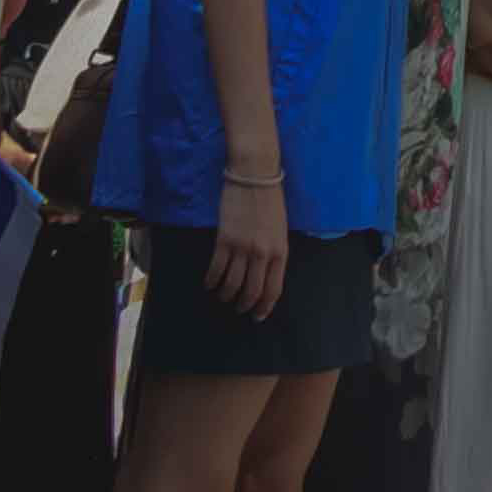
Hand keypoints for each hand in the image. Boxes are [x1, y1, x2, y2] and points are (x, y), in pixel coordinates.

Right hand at [210, 172, 287, 318]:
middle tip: (238, 309)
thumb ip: (274, 252)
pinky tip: (209, 284)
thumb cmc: (271, 201)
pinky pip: (215, 270)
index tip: (258, 316)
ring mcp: (242, 248)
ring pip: (232, 285)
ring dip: (226, 295)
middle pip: (252, 292)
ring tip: (223, 296)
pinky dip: (211, 281)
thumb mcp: (281, 229)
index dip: (265, 306)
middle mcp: (263, 254)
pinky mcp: (224, 241)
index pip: (273, 288)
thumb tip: (265, 274)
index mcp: (281, 251)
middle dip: (244, 306)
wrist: (255, 176)